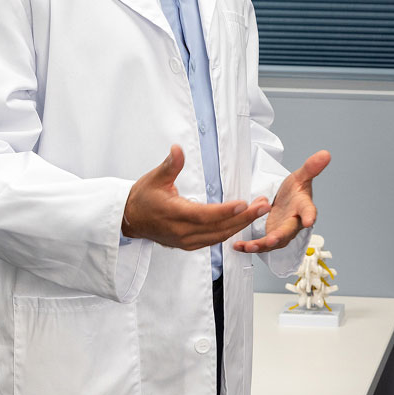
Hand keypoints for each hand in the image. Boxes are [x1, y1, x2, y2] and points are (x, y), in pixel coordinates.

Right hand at [123, 145, 270, 249]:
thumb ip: (170, 165)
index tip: (244, 204)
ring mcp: (186, 241)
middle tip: (263, 205)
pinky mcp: (188, 245)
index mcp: (174, 214)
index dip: (225, 211)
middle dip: (244, 217)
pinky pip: (214, 240)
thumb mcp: (155, 178)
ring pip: (219, 236)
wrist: (130, 219)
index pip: (204, 215)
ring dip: (241, 224)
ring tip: (259, 211)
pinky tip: (243, 222)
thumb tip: (177, 149)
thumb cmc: (143, 198)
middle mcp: (182, 231)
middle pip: (218, 228)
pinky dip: (230, 231)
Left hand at [232, 149, 330, 252]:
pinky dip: (250, 246)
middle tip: (272, 239)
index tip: (309, 220)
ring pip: (274, 242)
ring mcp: (282, 232)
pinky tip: (238, 246)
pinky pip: (262, 244)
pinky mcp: (270, 237)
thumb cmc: (296, 192)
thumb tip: (325, 154)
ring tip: (249, 246)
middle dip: (279, 236)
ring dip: (262, 245)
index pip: (309, 210)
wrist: (287, 202)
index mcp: (304, 207)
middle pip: (289, 231)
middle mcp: (294, 223)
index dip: (309, 216)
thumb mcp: (301, 177)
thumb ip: (311, 167)